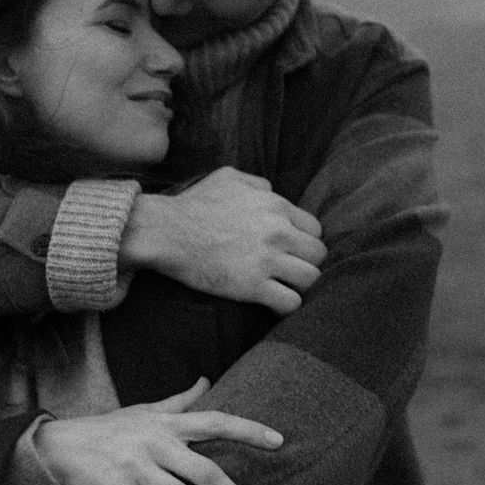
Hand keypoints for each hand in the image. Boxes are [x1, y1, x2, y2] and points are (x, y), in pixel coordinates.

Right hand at [36, 377, 283, 484]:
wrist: (59, 448)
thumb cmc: (109, 430)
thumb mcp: (144, 410)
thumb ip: (180, 400)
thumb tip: (207, 380)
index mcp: (166, 422)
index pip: (216, 421)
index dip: (249, 430)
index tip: (279, 442)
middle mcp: (156, 443)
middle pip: (206, 470)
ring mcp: (137, 469)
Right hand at [119, 167, 325, 314]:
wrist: (166, 231)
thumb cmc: (193, 204)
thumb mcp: (228, 178)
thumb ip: (258, 183)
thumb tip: (272, 192)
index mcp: (275, 206)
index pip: (314, 230)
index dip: (304, 242)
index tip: (290, 251)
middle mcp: (278, 231)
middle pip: (318, 255)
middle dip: (305, 263)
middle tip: (288, 271)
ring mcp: (267, 260)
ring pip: (311, 279)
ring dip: (299, 286)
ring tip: (284, 288)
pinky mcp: (253, 286)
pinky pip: (290, 303)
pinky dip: (285, 306)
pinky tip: (273, 304)